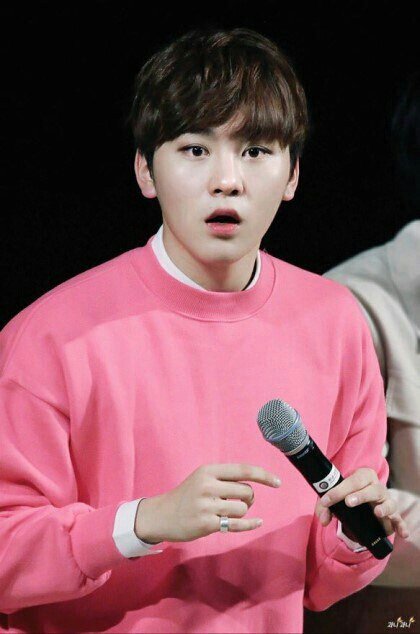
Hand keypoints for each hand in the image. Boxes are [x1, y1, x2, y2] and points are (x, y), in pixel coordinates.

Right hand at [134, 463, 280, 542]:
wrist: (162, 515)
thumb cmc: (187, 495)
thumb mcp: (202, 478)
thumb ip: (226, 479)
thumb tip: (256, 484)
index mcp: (208, 471)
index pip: (243, 470)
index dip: (263, 475)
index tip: (278, 482)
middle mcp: (208, 485)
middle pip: (247, 491)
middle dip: (248, 499)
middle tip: (236, 503)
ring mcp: (207, 505)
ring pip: (243, 509)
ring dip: (241, 513)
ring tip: (226, 513)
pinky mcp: (207, 524)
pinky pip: (237, 525)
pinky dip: (250, 525)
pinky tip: (258, 523)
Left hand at [315, 467, 409, 538]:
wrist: (360, 503)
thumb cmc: (348, 496)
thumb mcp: (334, 499)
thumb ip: (325, 508)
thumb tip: (324, 520)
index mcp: (363, 477)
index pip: (353, 480)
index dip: (339, 490)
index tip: (326, 500)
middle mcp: (377, 487)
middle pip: (372, 489)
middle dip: (361, 495)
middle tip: (348, 502)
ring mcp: (386, 501)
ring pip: (389, 503)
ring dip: (384, 508)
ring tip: (377, 513)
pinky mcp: (393, 515)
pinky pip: (399, 520)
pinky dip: (401, 526)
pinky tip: (403, 534)